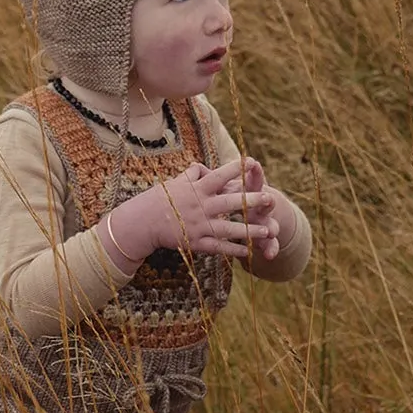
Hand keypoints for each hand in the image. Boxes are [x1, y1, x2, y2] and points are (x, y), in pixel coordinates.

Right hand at [102, 158, 277, 264]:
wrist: (143, 222)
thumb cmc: (160, 199)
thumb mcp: (175, 183)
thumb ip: (192, 176)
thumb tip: (202, 167)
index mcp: (197, 189)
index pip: (219, 176)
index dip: (235, 169)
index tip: (251, 161)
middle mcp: (200, 206)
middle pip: (230, 203)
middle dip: (251, 201)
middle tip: (270, 199)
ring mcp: (199, 225)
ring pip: (229, 228)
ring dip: (250, 230)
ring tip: (268, 231)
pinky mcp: (196, 242)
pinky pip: (219, 247)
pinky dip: (233, 249)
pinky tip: (248, 251)